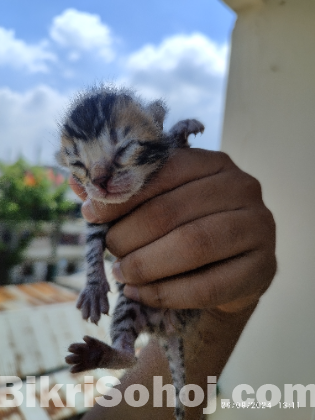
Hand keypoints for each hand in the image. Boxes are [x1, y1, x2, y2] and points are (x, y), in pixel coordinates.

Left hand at [70, 148, 275, 312]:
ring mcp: (259, 227)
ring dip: (145, 264)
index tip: (90, 215)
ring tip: (121, 274)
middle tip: (108, 251)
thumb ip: (128, 195)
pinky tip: (140, 294)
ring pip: (192, 245)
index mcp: (215, 163)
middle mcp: (242, 188)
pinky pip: (208, 285)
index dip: (122, 195)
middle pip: (174, 211)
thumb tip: (79, 187)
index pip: (164, 171)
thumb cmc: (190, 228)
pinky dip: (165, 293)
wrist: (232, 267)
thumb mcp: (163, 204)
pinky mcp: (262, 268)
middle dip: (129, 235)